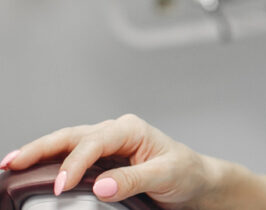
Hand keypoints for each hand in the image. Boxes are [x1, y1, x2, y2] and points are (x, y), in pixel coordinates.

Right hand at [0, 114, 213, 206]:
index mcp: (130, 129)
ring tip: (11, 164)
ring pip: (67, 143)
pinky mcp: (102, 159)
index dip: (73, 164)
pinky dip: (50, 162)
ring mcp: (107, 145)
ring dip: (39, 153)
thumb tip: (99, 186)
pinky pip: (72, 156)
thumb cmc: (186, 173)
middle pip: (71, 136)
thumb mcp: (166, 176)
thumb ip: (133, 180)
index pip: (93, 142)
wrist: (196, 181)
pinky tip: (32, 170)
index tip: (60, 187)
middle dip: (39, 148)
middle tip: (12, 163)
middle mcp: (115, 132)